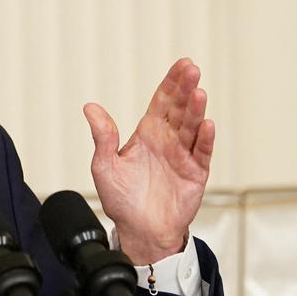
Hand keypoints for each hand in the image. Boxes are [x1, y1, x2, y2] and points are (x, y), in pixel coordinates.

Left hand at [83, 59, 214, 263]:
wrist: (140, 231)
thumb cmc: (121, 200)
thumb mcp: (105, 165)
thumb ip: (103, 136)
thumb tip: (90, 107)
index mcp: (147, 134)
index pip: (162, 102)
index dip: (171, 83)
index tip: (182, 64)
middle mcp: (168, 141)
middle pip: (180, 109)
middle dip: (186, 89)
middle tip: (193, 69)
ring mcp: (183, 156)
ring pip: (192, 128)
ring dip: (196, 110)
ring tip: (199, 93)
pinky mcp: (195, 175)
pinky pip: (202, 153)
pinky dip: (204, 140)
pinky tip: (206, 125)